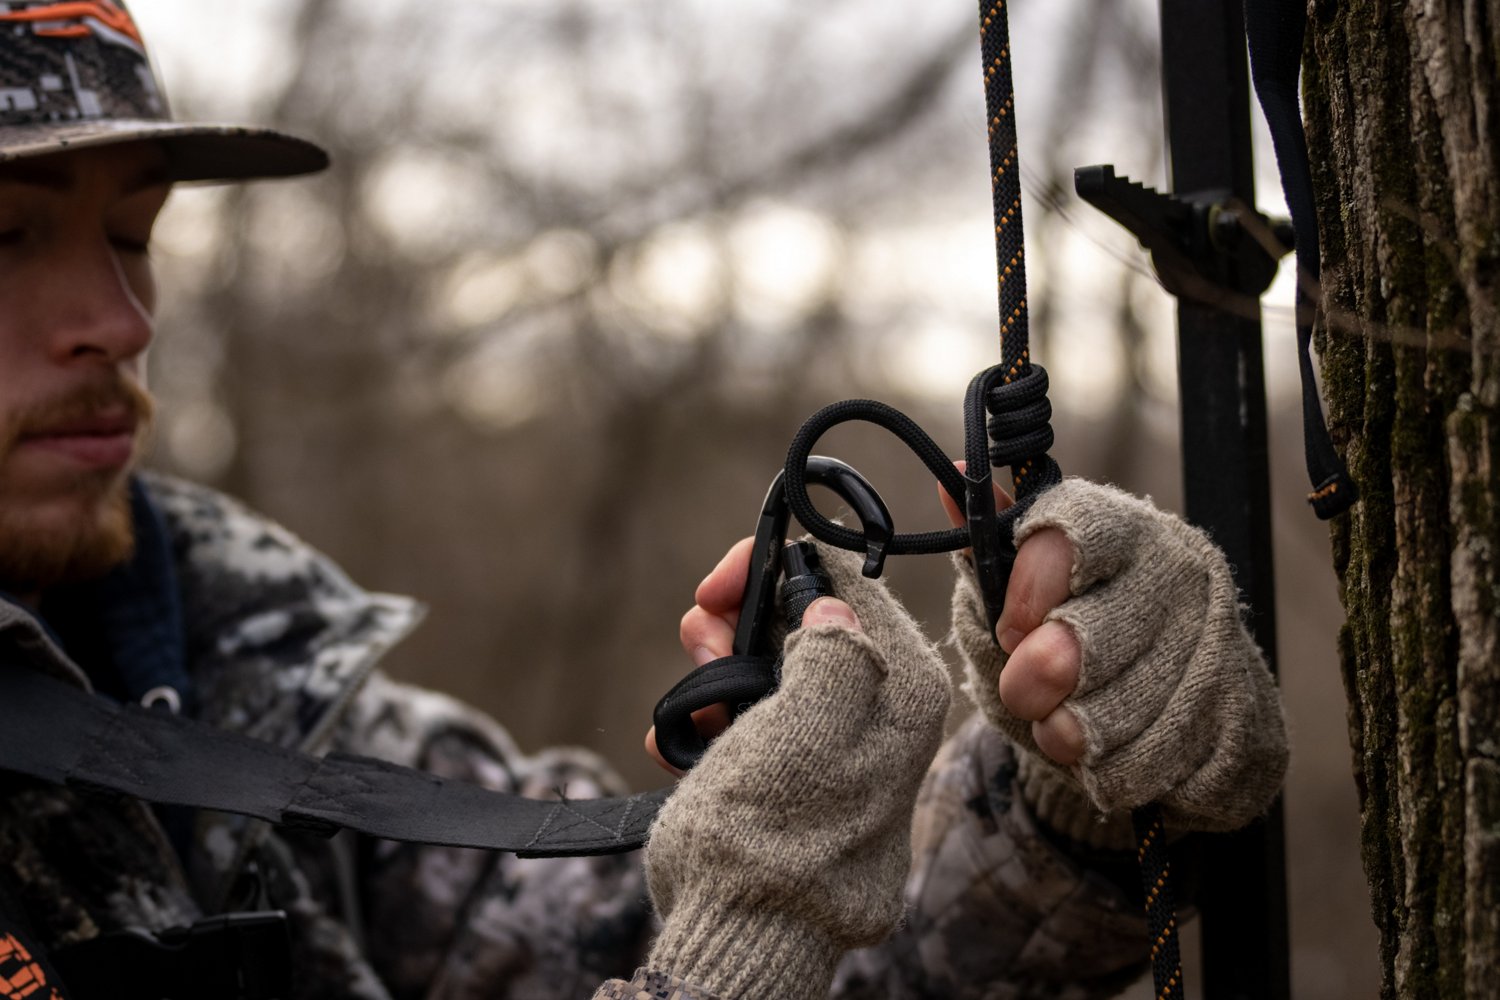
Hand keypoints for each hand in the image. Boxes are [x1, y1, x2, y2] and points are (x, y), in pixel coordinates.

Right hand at [643, 543, 949, 998]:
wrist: (742, 932)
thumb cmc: (779, 830)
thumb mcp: (810, 719)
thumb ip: (832, 644)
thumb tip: (831, 605)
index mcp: (903, 689)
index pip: (849, 580)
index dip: (776, 568)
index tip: (719, 589)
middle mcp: (879, 712)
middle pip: (804, 617)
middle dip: (738, 623)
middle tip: (702, 649)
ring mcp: (834, 745)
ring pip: (768, 663)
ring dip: (715, 672)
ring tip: (697, 709)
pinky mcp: (794, 775)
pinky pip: (748, 717)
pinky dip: (708, 720)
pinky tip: (683, 742)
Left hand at [943, 474, 1287, 832]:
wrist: (1187, 702)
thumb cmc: (1088, 631)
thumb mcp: (1033, 587)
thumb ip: (994, 544)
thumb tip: (953, 477)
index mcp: (1124, 530)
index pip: (1070, 536)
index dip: (1027, 592)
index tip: (1011, 629)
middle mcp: (1178, 575)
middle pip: (1082, 639)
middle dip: (1034, 682)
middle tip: (1024, 691)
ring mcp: (1215, 643)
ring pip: (1109, 713)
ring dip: (1067, 734)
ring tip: (1062, 725)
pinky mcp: (1235, 713)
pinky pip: (1145, 762)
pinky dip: (1108, 771)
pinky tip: (1106, 754)